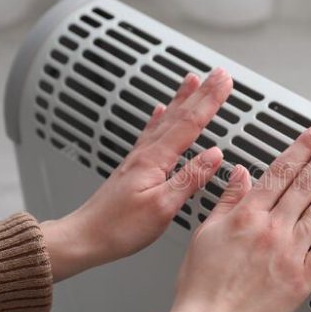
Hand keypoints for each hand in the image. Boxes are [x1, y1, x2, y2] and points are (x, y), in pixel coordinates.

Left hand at [42, 68, 232, 281]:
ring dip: (182, 99)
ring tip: (193, 81)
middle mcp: (145, 153)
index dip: (210, 101)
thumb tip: (214, 156)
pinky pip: (150, 133)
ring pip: (165, 120)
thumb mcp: (163, 208)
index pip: (190, 124)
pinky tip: (160, 111)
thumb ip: (190, 178)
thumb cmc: (119, 228)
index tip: (226, 84)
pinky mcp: (132, 167)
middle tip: (219, 74)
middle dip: (202, 92)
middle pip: (179, 115)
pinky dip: (158, 118)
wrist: (84, 237)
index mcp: (154, 160)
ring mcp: (138, 158)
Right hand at [167, 123, 310, 311]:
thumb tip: (239, 174)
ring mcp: (290, 253)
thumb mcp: (205, 233)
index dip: (304, 147)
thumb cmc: (202, 285)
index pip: (281, 171)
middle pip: (306, 183)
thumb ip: (227, 200)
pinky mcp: (303, 278)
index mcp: (247, 215)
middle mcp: (272, 229)